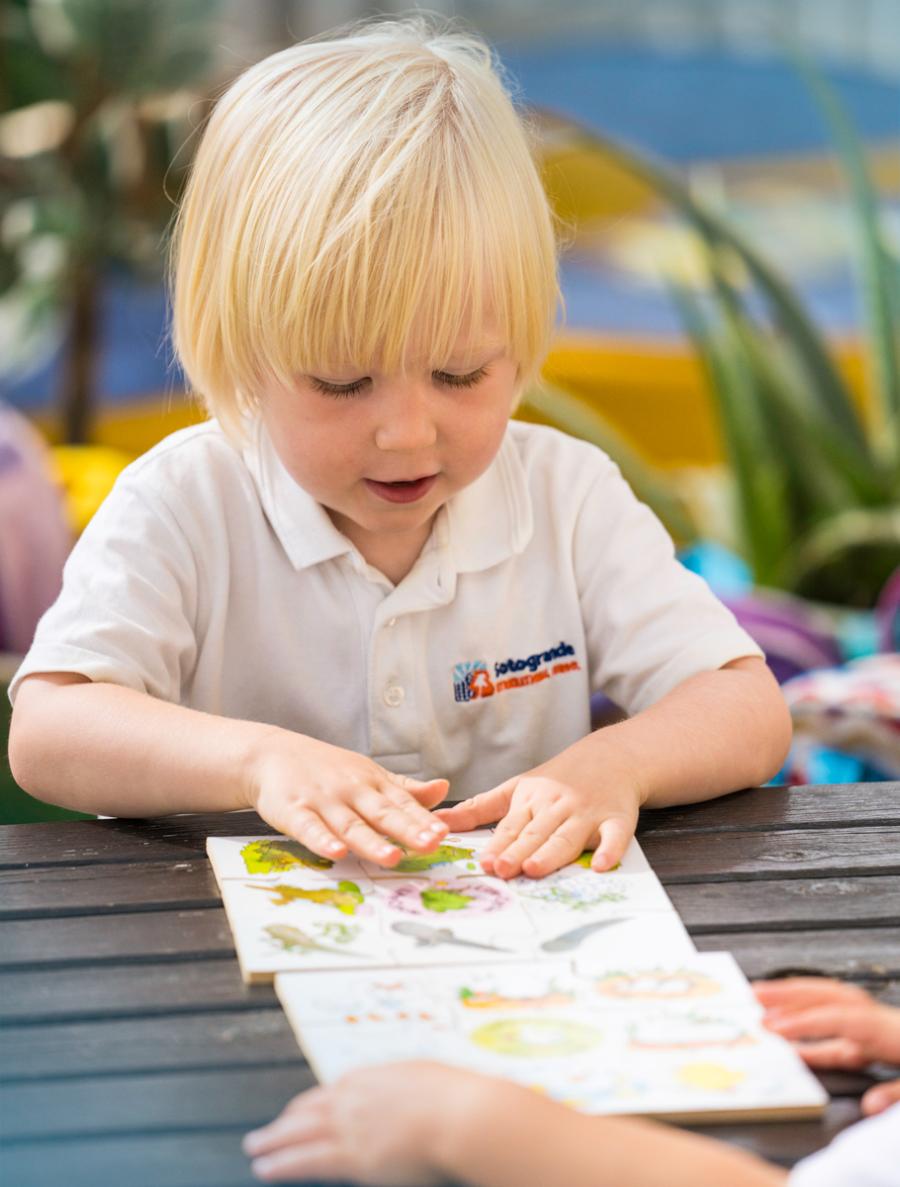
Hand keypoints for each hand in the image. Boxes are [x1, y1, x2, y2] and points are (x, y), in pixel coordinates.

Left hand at [243, 1062, 486, 1183]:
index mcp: (372, 1076)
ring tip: (253, 1148)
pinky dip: (282, 1163)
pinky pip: (306, 1160)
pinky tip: (265, 1168)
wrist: (462, 1114)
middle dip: (285, 1121)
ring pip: (299, 1133)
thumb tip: (406, 1090)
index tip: (300, 1113)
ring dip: (272, 1141)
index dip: (312, 1106)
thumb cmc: (457, 1099)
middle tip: (265, 1132)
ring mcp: (351, 1125)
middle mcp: (354, 1097)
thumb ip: (407, 1087)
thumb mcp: (427, 1079)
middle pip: (308, 1110)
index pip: (331, 1092)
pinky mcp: (353, 1156)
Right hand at [246, 729, 447, 866]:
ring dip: (371, 841)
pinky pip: (310, 828)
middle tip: (431, 844)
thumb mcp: (369, 774)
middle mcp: (351, 791)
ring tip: (392, 857)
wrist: (273, 754)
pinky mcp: (294, 811)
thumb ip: (405, 789)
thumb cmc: (327, 770)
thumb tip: (443, 789)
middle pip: (382, 813)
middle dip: (407, 829)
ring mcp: (323, 801)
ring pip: (350, 824)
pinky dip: (322, 840)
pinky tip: (336, 853)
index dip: (423, 819)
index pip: (403, 803)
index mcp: (372, 783)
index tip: (444, 833)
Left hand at [435, 745, 640, 877]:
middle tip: (502, 870)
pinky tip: (600, 865)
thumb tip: (439, 822)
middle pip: (536, 834)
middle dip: (519, 852)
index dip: (498, 845)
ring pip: (567, 836)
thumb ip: (479, 808)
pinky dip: (609, 850)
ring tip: (535, 869)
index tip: (484, 863)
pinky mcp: (617, 820)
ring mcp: (588, 813)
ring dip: (552, 852)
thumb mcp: (516, 787)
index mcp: (531, 800)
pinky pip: (615, 836)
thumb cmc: (558, 779)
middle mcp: (558, 806)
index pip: (512, 826)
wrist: (611, 757)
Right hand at [755, 977, 899, 1114]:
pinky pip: (837, 1029)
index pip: (838, 1019)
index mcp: (888, 1030)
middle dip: (789, 993)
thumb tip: (870, 1105)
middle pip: (828, 996)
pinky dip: (812, 1031)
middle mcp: (877, 1019)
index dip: (804, 1023)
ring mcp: (874, 1025)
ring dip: (794, 1002)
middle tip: (755, 993)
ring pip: (829, 1005)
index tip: (775, 1028)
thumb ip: (895, 1093)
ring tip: (762, 1005)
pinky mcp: (875, 1039)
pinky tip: (791, 1045)